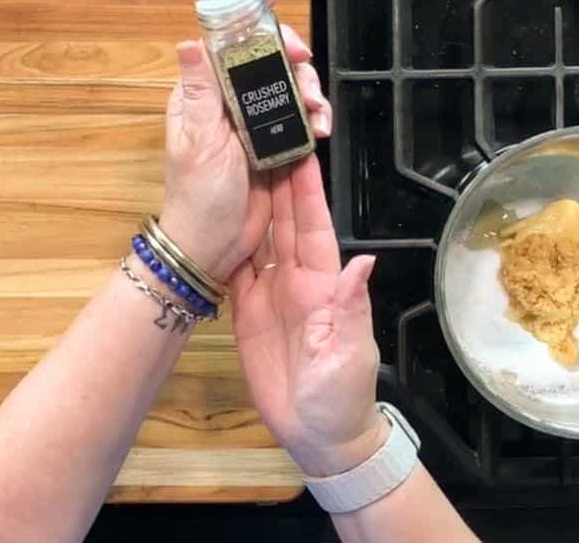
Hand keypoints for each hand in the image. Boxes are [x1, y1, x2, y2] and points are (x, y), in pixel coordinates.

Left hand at [159, 0, 330, 282]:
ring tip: (318, 110)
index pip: (226, 41)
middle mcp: (229, 101)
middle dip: (292, 56)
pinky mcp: (275, 145)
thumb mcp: (198, 139)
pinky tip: (321, 127)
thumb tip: (189, 39)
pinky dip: (315, 117)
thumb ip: (201, 89)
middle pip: (266, 58)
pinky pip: (300, 118)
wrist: (213, 247)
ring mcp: (254, 123)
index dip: (249, 13)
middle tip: (304, 64)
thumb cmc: (197, 195)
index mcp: (203, 93)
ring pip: (289, 86)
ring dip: (308, 90)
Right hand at [230, 155, 387, 476]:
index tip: (300, 152)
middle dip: (274, 182)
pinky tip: (216, 218)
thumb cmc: (342, 396)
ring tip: (234, 168)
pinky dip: (227, 244)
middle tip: (260, 142)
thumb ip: (350, 309)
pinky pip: (236, 271)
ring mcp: (271, 295)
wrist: (320, 435)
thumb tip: (362, 264)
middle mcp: (297, 281)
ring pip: (259, 240)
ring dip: (249, 205)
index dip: (307, 191)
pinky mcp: (248, 313)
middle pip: (283, 223)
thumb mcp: (349, 354)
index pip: (313, 228)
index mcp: (324, 285)